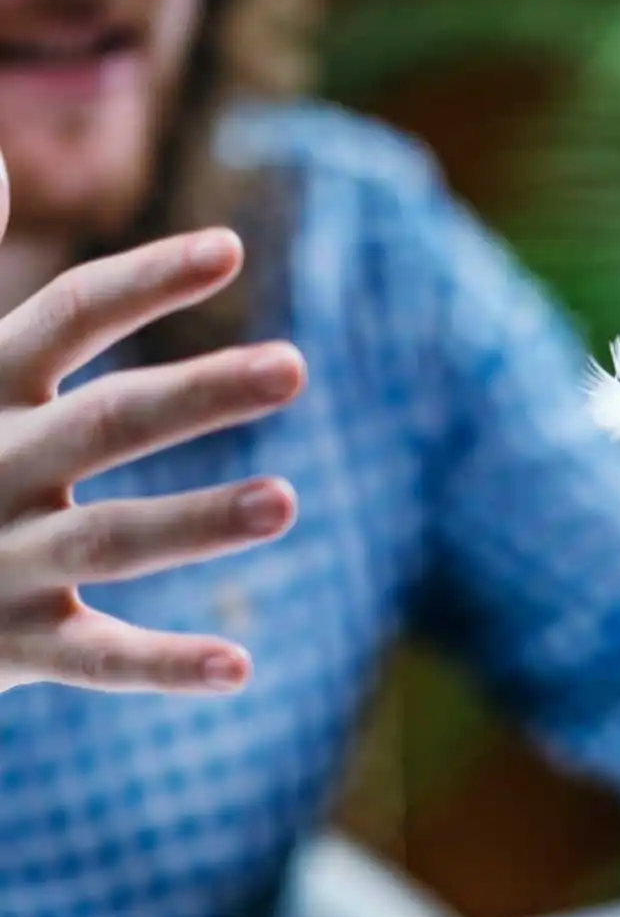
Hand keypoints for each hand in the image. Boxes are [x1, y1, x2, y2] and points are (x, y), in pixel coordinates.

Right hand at [0, 175, 304, 695]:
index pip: (63, 317)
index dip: (145, 282)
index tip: (229, 248)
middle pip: (108, 422)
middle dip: (199, 394)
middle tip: (294, 366)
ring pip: (111, 538)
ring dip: (199, 521)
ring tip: (289, 501)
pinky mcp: (8, 645)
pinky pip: (94, 660)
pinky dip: (162, 668)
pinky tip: (239, 668)